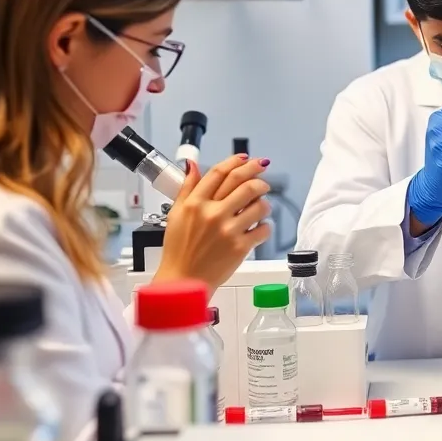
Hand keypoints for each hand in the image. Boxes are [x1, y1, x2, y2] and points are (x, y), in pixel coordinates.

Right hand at [155, 155, 271, 287]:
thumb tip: (192, 165)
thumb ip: (187, 188)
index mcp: (195, 204)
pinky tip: (259, 227)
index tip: (245, 158)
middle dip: (258, 175)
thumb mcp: (176, 215)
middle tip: (262, 178)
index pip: (219, 173)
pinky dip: (265, 226)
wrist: (183, 281)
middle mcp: (212, 214)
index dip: (236, 161)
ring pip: (259, 204)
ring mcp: (228, 231)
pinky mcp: (241, 247)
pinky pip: (264, 229)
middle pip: (244, 183)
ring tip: (260, 206)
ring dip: (264, 203)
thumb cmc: (179, 250)